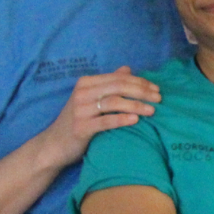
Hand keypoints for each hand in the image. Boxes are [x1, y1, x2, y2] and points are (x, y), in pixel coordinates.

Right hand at [38, 66, 161, 168]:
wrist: (54, 145)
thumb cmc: (78, 120)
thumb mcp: (91, 98)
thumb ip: (108, 83)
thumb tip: (127, 69)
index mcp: (86, 83)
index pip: (119, 78)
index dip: (140, 82)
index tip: (156, 89)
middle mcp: (82, 93)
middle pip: (118, 87)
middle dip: (142, 92)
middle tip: (159, 99)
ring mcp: (80, 110)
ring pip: (114, 102)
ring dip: (136, 105)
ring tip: (152, 111)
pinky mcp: (81, 127)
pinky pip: (105, 121)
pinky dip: (122, 119)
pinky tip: (135, 120)